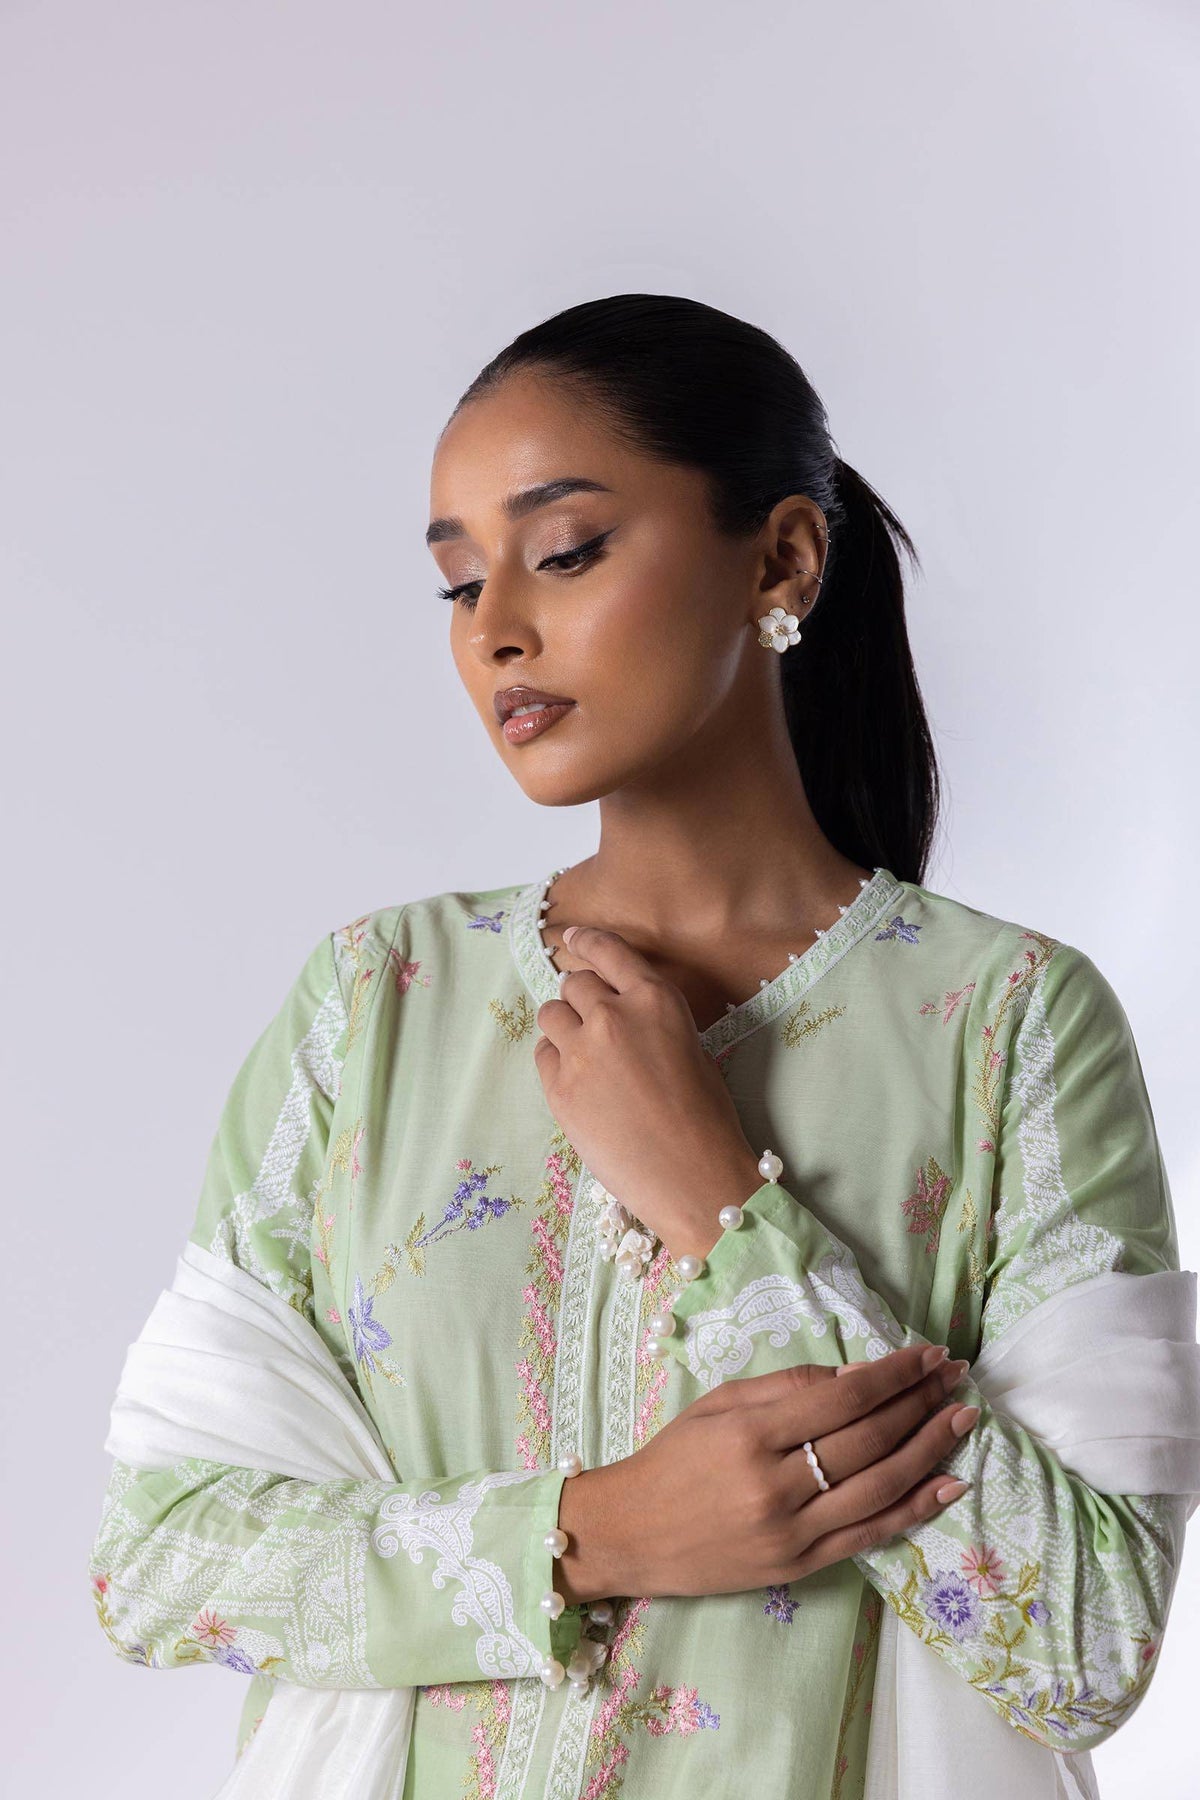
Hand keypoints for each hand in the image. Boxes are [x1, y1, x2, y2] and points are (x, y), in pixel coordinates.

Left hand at [532, 923, 762, 1256]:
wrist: (691, 1177)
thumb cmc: (705, 1116)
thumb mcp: (690, 1047)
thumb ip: (649, 1019)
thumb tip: (617, 1012)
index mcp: (654, 999)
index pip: (607, 951)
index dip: (585, 941)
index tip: (571, 938)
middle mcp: (612, 1016)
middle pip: (575, 984)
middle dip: (583, 999)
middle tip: (595, 1024)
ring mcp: (581, 1052)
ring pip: (551, 1014)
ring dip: (564, 1026)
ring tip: (582, 1051)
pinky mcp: (559, 1088)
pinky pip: (542, 1055)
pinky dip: (555, 1059)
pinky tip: (576, 1080)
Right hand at [555, 1343, 978, 1604]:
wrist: (631, 1534)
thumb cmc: (673, 1457)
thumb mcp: (719, 1403)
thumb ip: (788, 1385)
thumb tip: (858, 1375)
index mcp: (752, 1434)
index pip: (843, 1397)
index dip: (895, 1374)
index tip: (929, 1354)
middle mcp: (775, 1484)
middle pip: (870, 1440)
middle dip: (922, 1403)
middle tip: (958, 1376)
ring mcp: (791, 1531)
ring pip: (880, 1487)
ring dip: (931, 1450)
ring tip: (964, 1419)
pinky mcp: (799, 1566)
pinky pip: (870, 1535)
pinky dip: (915, 1509)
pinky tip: (948, 1484)